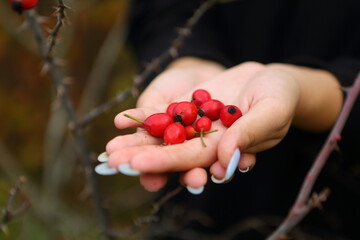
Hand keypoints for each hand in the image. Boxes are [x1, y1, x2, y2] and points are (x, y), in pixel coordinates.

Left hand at [103, 59, 341, 193]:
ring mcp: (194, 125)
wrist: (271, 78)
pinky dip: (143, 117)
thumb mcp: (271, 112)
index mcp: (224, 150)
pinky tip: (121, 121)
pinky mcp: (188, 107)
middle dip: (142, 157)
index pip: (191, 161)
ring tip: (110, 148)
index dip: (165, 163)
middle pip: (169, 152)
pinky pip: (163, 113)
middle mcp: (204, 142)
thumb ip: (249, 134)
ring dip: (136, 142)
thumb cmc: (279, 97)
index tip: (139, 166)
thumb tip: (224, 159)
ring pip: (161, 136)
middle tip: (113, 162)